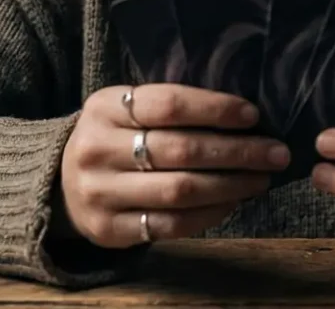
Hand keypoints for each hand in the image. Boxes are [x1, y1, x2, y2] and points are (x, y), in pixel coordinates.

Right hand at [60, 83, 290, 248]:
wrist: (59, 183)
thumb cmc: (114, 138)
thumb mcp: (126, 109)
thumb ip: (171, 107)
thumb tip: (244, 114)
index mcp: (104, 108)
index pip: (168, 104)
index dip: (215, 109)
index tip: (253, 115)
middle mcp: (97, 149)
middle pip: (180, 150)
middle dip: (237, 152)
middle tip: (275, 152)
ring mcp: (100, 193)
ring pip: (180, 190)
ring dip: (231, 185)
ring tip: (261, 178)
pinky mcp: (108, 230)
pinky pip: (170, 225)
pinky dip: (209, 214)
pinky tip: (233, 202)